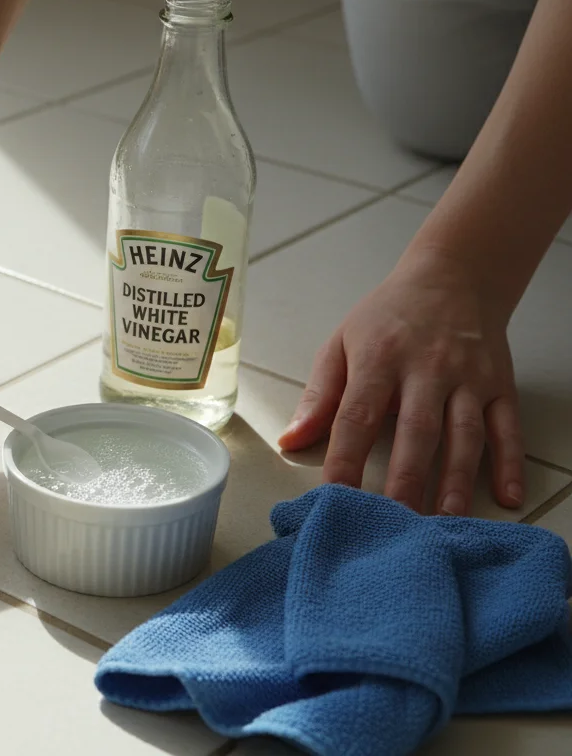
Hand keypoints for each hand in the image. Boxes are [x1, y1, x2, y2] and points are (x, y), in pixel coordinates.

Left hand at [278, 247, 524, 515]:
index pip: (358, 415)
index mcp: (379, 359)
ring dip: (456, 482)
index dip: (346, 458)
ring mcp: (469, 378)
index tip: (336, 497)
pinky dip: (510, 464)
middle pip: (417, 431)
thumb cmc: (388, 317)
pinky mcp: (500, 385)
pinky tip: (507, 497)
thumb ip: (319, 396)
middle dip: (407, 480)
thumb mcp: (342, 344)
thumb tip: (290, 440)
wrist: (454, 276)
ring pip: (465, 435)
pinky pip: (508, 428)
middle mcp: (428, 369)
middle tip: (396, 524)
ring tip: (444, 522)